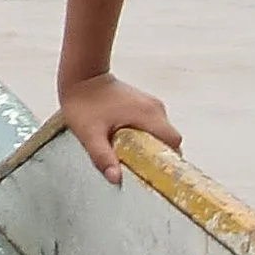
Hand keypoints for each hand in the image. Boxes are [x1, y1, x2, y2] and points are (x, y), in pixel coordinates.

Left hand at [58, 73, 180, 181]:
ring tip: (132, 157)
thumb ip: (103, 156)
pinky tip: (129, 143)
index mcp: (148, 114)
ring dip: (152, 146)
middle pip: (169, 139)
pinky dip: (147, 137)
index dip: (169, 159)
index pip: (173, 142)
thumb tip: (115, 178)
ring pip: (161, 133)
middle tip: (140, 168)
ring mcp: (150, 104)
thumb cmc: (83, 103)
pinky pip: (154, 125)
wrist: (81, 76)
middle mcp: (154, 108)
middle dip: (159, 155)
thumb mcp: (90, 134)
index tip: (156, 172)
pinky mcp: (143, 104)